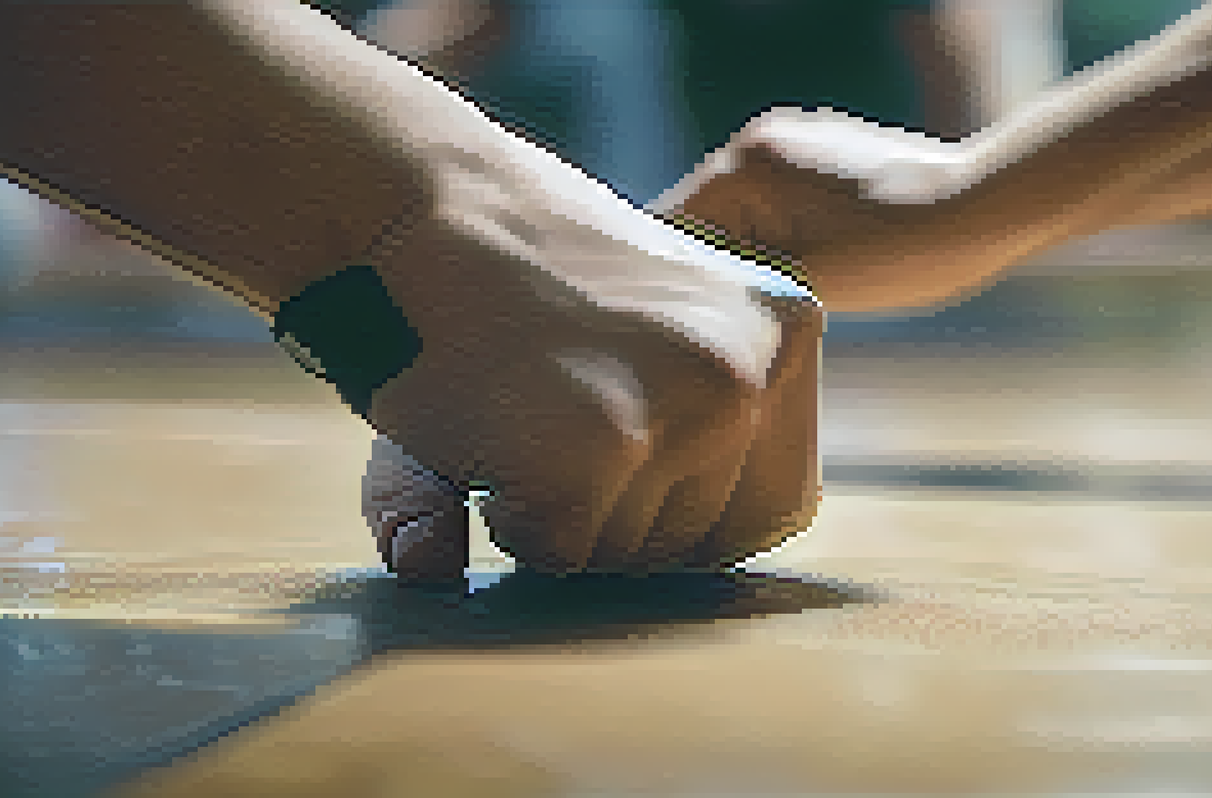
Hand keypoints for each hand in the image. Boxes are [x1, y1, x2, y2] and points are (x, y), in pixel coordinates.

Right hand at [356, 174, 821, 577]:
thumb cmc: (524, 282)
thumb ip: (644, 469)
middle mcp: (753, 370)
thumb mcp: (624, 349)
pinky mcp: (598, 447)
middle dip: (623, 518)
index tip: (621, 452)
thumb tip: (447, 565)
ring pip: (633, 556)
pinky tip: (491, 433)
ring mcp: (683, 409)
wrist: (422, 196)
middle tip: (557, 418)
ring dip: (568, 520)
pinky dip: (508, 521)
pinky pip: (560, 555)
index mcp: (788, 334)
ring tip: (526, 413)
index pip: (778, 508)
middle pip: (703, 543)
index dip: (689, 513)